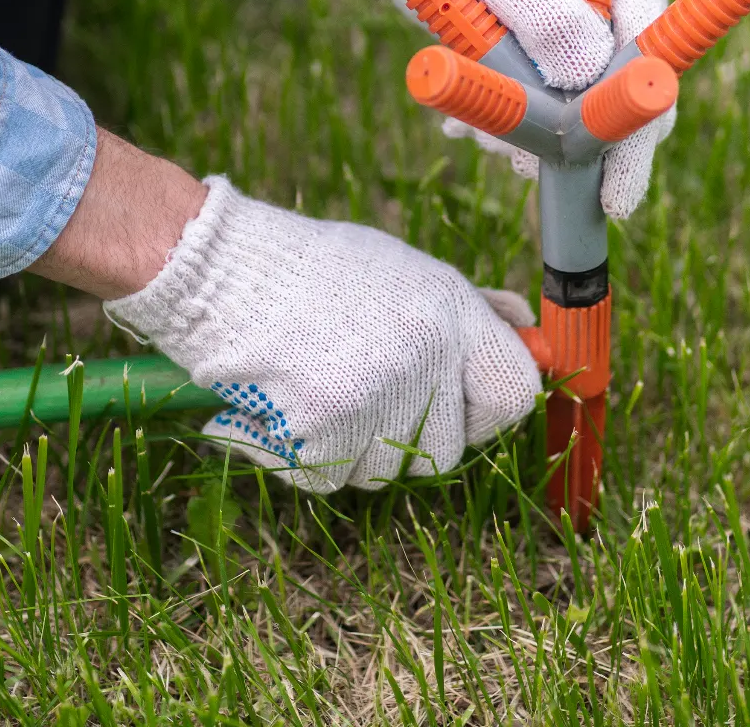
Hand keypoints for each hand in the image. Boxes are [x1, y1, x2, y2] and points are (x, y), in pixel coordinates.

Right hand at [102, 177, 541, 491]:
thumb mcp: (405, 270)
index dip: (490, 409)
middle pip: (449, 451)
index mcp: (447, 313)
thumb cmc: (314, 271)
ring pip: (387, 472)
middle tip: (371, 393)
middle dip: (416, 436)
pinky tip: (289, 404)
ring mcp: (371, 405)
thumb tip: (529, 334)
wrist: (220, 273)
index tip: (465, 405)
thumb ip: (468, 309)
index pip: (514, 393)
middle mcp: (420, 360)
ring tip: (322, 386)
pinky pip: (333, 478)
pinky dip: (310, 455)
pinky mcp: (321, 440)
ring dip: (360, 448)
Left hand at [371, 0, 675, 217]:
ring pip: (585, 126)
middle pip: (632, 105)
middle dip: (592, 150)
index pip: (652, 57)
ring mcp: (591, 58)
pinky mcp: (558, 84)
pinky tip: (470, 125)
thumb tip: (585, 73)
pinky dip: (511, 137)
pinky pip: (546, 128)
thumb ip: (543, 10)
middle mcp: (620, 23)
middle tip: (567, 190)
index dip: (641, 117)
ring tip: (482, 134)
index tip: (619, 172)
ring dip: (535, 145)